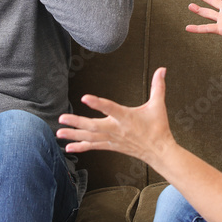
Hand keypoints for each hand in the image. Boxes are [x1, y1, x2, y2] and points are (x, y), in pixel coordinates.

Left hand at [57, 68, 175, 168]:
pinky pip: (93, 146)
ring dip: (74, 135)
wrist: (159, 152)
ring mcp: (112, 139)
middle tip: (62, 118)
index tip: (85, 98)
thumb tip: (162, 69)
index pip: (110, 108)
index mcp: (127, 117)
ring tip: (59, 132)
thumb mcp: (158, 105)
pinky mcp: (111, 146)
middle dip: (77, 122)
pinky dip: (80, 147)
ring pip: (90, 137)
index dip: (98, 103)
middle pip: (94, 126)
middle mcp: (117, 129)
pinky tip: (68, 147)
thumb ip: (158, 86)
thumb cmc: (158, 127)